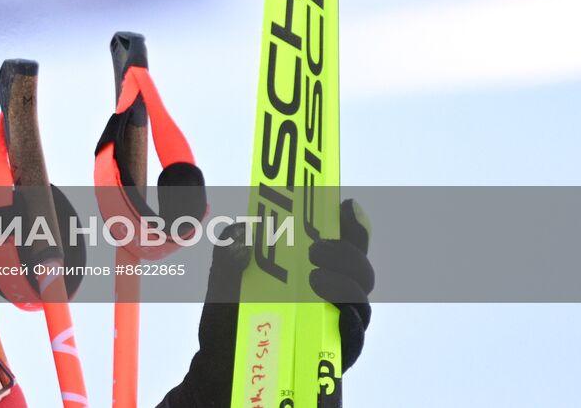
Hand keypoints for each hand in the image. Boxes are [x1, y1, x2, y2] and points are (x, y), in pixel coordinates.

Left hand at [159, 199, 373, 407]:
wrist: (221, 374)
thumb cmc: (229, 326)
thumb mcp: (222, 287)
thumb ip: (228, 257)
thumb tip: (241, 230)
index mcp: (307, 274)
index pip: (339, 245)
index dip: (350, 224)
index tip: (346, 205)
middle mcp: (327, 299)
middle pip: (357, 270)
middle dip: (345, 252)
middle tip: (317, 248)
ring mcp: (333, 327)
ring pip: (359, 301)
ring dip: (344, 284)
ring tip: (316, 278)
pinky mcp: (333, 355)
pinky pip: (351, 338)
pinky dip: (349, 323)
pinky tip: (339, 312)